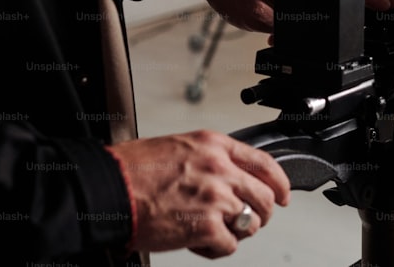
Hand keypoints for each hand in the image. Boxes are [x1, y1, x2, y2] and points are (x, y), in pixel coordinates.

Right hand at [109, 131, 289, 257]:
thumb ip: (210, 159)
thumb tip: (228, 176)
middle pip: (265, 196)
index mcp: (214, 145)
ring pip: (251, 222)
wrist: (109, 189)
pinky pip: (229, 245)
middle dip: (262, 213)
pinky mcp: (206, 226)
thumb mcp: (180, 148)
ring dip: (236, 232)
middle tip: (251, 221)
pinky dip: (216, 249)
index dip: (280, 182)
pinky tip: (199, 242)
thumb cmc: (133, 170)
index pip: (264, 163)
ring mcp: (216, 198)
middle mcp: (220, 168)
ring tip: (213, 231)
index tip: (283, 194)